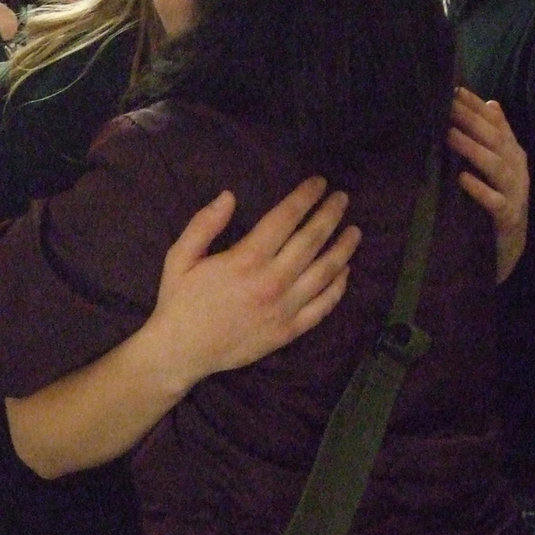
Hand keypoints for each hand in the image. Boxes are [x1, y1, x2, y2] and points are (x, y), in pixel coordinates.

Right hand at [145, 177, 358, 391]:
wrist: (181, 351)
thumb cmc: (179, 300)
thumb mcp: (179, 256)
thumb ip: (204, 224)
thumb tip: (229, 196)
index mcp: (245, 259)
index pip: (284, 219)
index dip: (304, 198)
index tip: (319, 183)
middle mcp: (271, 282)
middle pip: (311, 241)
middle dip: (329, 215)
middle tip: (342, 198)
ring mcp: (284, 308)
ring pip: (324, 273)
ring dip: (343, 249)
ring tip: (354, 231)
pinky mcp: (289, 331)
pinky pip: (323, 306)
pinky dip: (338, 287)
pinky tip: (345, 271)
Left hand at [446, 86, 527, 282]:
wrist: (506, 246)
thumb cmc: (493, 200)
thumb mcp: (491, 166)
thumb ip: (489, 137)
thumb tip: (490, 101)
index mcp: (511, 152)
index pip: (495, 122)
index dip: (476, 105)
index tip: (453, 89)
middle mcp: (516, 168)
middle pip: (496, 139)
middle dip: (471, 121)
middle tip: (445, 106)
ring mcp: (515, 193)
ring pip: (496, 166)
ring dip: (473, 150)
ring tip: (449, 136)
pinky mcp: (508, 218)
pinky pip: (495, 201)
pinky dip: (479, 189)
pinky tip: (462, 178)